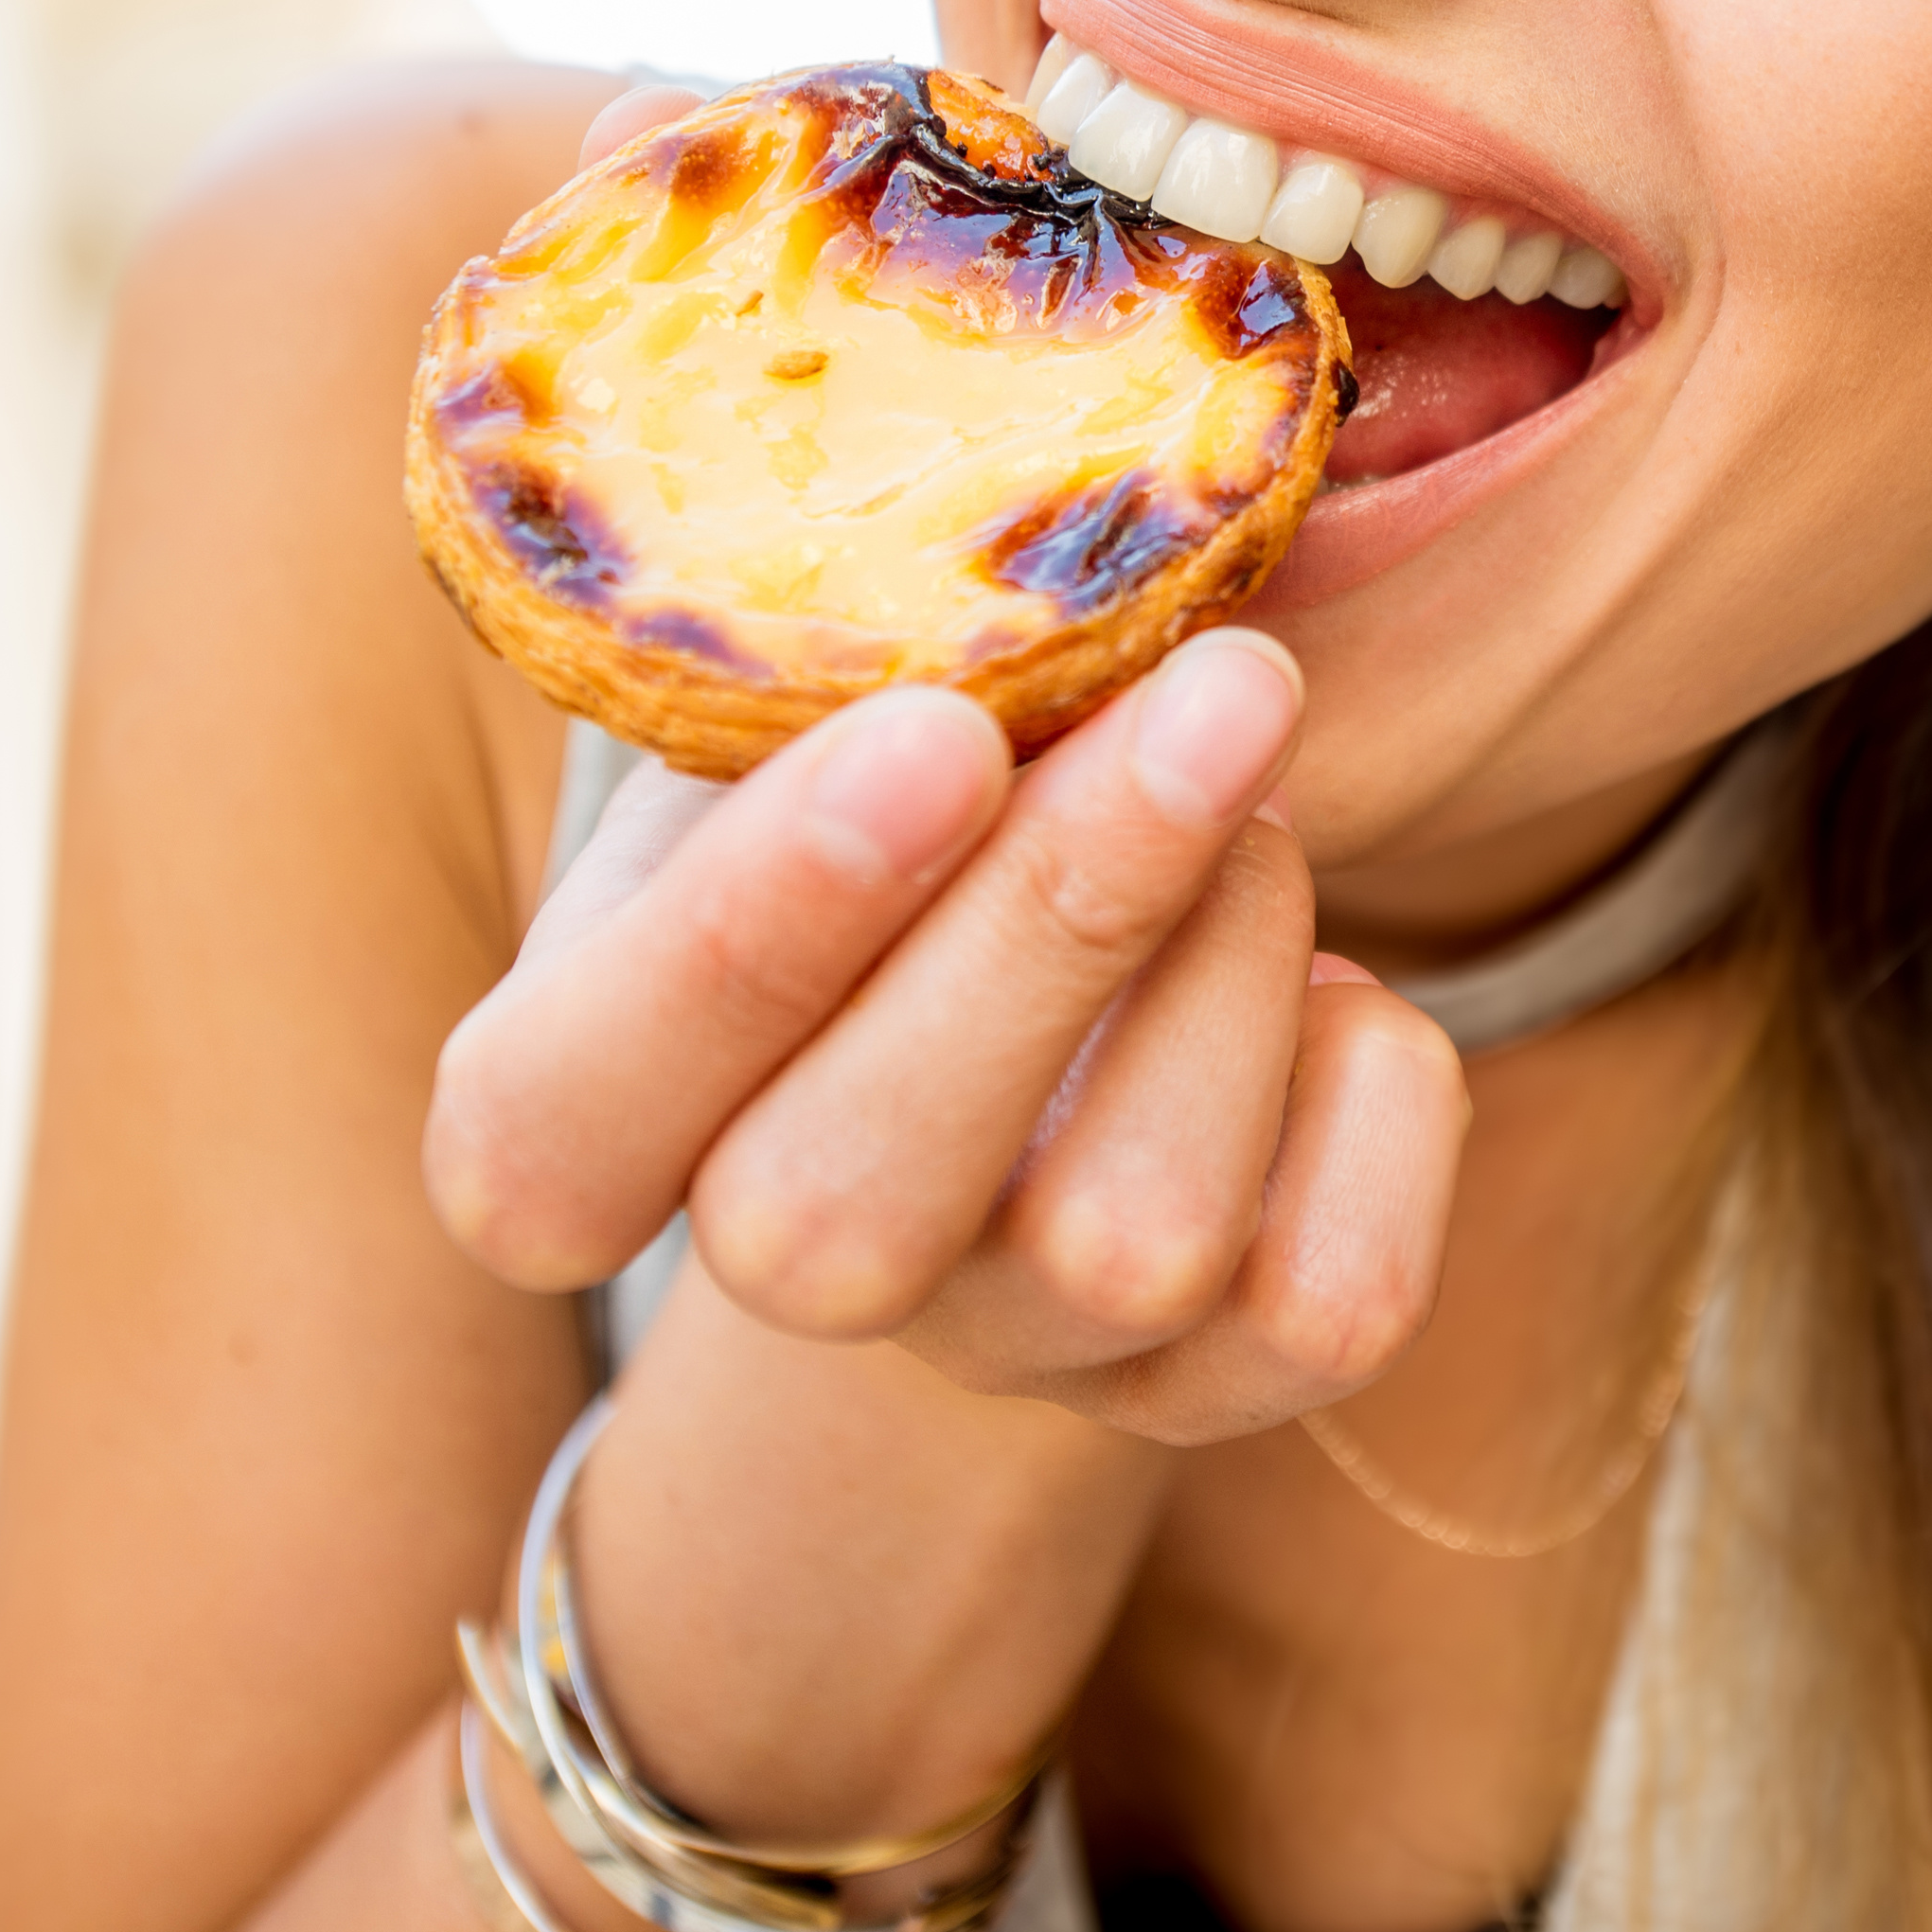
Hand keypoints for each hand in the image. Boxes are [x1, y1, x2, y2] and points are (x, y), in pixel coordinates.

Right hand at [420, 633, 1471, 1446]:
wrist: (991, 984)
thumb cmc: (860, 794)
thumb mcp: (776, 709)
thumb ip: (814, 667)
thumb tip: (1006, 538)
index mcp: (576, 1111)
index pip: (552, 1134)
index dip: (737, 949)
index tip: (937, 728)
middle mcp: (778, 1271)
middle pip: (847, 1211)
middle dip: (1058, 920)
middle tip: (1224, 685)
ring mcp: (1005, 1355)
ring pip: (1129, 1240)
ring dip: (1242, 956)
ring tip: (1248, 787)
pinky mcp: (1207, 1393)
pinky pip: (1331, 1307)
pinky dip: (1380, 1099)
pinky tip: (1337, 984)